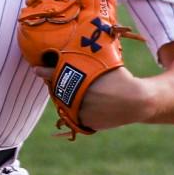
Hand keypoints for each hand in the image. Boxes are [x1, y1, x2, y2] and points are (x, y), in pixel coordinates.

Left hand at [30, 64, 152, 131]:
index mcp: (81, 82)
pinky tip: (91, 102)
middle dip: (56, 84)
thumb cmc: (121, 78)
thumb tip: (72, 50)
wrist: (138, 101)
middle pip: (60, 91)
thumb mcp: (104, 64)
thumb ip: (87, 62)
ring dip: (67, 97)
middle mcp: (78, 99)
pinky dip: (82, 109)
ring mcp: (82, 114)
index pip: (57, 75)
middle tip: (52, 77)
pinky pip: (79, 115)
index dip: (45, 71)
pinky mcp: (88, 124)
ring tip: (76, 89)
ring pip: (68, 104)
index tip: (35, 68)